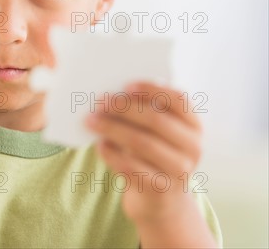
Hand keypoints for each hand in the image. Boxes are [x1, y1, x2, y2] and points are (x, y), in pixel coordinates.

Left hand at [85, 82, 202, 224]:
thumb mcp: (156, 134)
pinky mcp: (160, 188)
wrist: (159, 199)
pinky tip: (100, 145)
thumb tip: (110, 95)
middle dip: (123, 108)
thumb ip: (144, 113)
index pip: (179, 100)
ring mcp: (179, 170)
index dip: (153, 90)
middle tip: (98, 103)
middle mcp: (193, 147)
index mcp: (194, 126)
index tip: (126, 85)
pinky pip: (131, 166)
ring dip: (111, 128)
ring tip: (91, 121)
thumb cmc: (152, 155)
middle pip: (156, 120)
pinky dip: (111, 153)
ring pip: (141, 142)